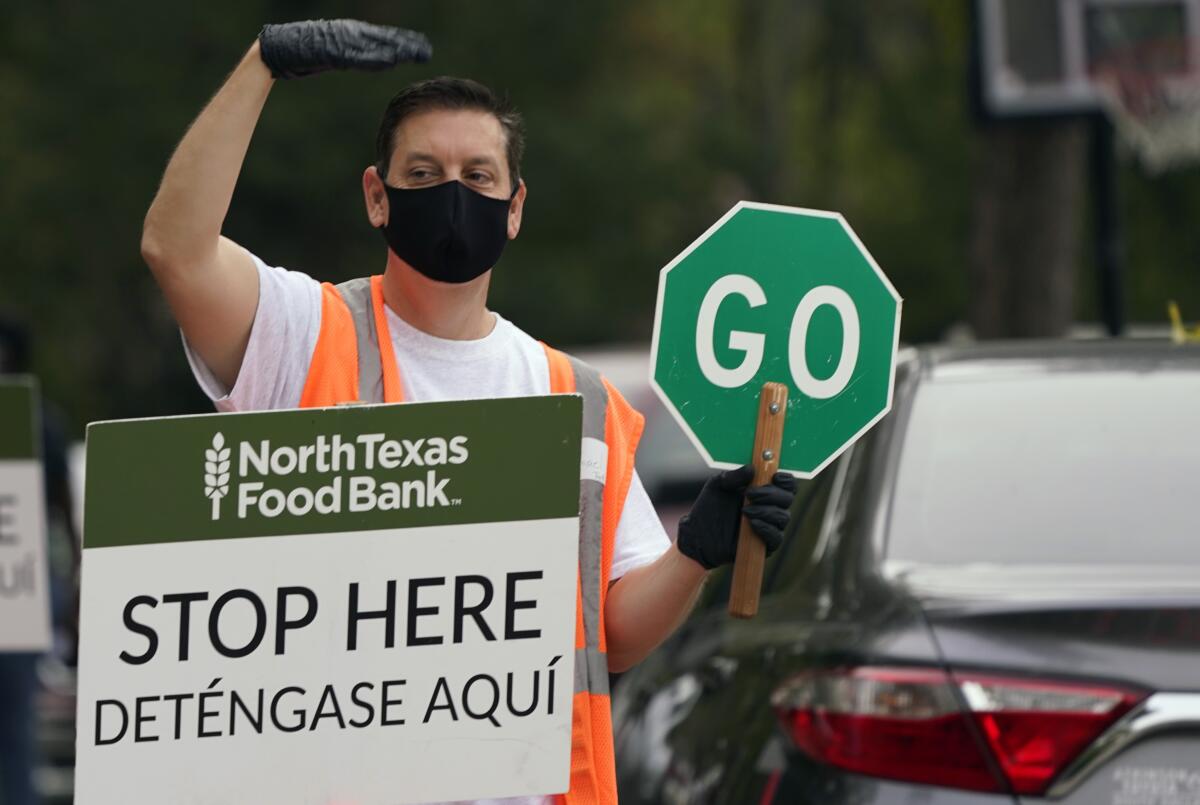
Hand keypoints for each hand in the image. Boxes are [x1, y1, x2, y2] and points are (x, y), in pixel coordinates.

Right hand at [258, 19, 431, 79]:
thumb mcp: (338, 53)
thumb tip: (379, 61)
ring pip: (374, 46)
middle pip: (384, 39)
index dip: (404, 40)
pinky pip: (357, 56)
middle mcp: (351, 33)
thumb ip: (358, 55)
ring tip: (414, 55)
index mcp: (353, 33)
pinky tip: (389, 61)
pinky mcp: (333, 50)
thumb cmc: (307, 51)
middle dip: (406, 45)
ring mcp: (342, 40)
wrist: (280, 47)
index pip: (384, 37)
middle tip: (427, 52)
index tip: (423, 46)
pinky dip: (374, 58)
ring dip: (395, 51)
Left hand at [676, 464, 797, 569]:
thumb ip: (734, 476)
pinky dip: (766, 528)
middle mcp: (770, 507)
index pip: (786, 484)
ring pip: (783, 517)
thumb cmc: (709, 507)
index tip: (775, 477)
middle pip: (787, 498)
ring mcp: (769, 526)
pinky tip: (752, 523)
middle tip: (750, 494)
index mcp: (763, 490)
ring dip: (766, 511)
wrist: (698, 535)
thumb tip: (752, 468)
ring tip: (744, 510)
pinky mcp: (765, 545)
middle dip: (771, 494)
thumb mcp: (717, 486)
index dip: (786, 480)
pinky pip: (776, 537)